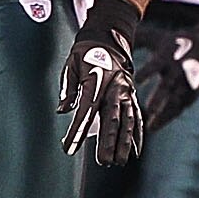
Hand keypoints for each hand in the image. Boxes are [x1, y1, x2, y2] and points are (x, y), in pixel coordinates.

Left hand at [61, 0, 147, 166]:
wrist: (109, 36)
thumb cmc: (85, 52)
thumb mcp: (71, 65)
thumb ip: (68, 88)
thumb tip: (62, 110)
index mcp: (97, 80)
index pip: (86, 110)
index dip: (78, 130)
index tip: (70, 147)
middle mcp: (115, 88)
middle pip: (112, 119)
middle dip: (109, 142)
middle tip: (103, 162)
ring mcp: (126, 92)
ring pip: (128, 121)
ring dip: (124, 142)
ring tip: (119, 161)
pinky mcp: (131, 95)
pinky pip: (136, 117)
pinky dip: (136, 134)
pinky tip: (134, 151)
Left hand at [139, 3, 198, 133]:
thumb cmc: (176, 42)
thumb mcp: (159, 38)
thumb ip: (139, 39)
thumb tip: (113, 32)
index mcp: (169, 55)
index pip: (157, 64)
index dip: (148, 72)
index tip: (136, 80)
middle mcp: (180, 69)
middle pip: (169, 86)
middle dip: (159, 98)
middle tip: (147, 110)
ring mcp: (189, 83)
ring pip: (177, 100)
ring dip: (163, 113)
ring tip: (149, 126)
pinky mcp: (195, 92)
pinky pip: (180, 107)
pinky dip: (168, 117)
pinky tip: (155, 126)